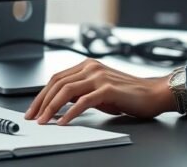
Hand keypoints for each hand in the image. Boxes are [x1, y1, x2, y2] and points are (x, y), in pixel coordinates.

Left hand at [24, 59, 175, 124]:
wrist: (153, 94)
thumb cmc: (128, 94)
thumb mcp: (99, 91)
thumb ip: (81, 93)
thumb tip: (59, 105)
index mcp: (88, 65)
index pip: (57, 78)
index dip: (42, 94)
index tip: (33, 109)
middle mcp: (91, 67)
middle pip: (58, 83)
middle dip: (42, 102)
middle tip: (33, 117)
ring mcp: (99, 77)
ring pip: (66, 91)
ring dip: (51, 107)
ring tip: (44, 121)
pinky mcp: (108, 89)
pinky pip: (83, 101)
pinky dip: (70, 113)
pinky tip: (63, 122)